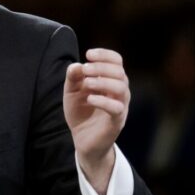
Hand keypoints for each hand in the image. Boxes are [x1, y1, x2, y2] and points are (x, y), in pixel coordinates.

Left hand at [63, 48, 129, 193]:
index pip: (117, 62)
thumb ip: (72, 78)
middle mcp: (120, 92)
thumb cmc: (80, 113)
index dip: (105, 55)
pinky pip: (117, 108)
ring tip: (87, 83)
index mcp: (110, 81)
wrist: (83, 140)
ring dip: (103, 82)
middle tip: (85, 69)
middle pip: (120, 72)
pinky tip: (90, 98)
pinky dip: (103, 101)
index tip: (88, 54)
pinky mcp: (116, 121)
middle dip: (101, 67)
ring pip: (122, 88)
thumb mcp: (71, 93)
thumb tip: (76, 65)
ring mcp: (120, 106)